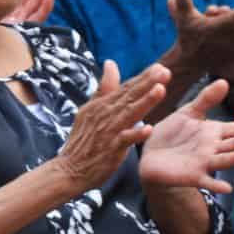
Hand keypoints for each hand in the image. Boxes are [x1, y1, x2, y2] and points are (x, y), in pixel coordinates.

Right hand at [52, 60, 169, 193]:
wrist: (69, 170)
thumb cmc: (83, 140)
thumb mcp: (89, 110)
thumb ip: (103, 88)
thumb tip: (110, 63)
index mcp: (101, 105)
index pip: (125, 88)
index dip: (142, 77)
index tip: (160, 67)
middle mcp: (105, 115)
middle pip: (129, 96)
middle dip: (147, 83)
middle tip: (165, 71)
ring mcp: (108, 132)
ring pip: (129, 114)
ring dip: (145, 102)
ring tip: (161, 90)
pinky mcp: (110, 150)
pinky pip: (125, 140)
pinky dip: (136, 134)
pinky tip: (149, 129)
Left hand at [139, 78, 233, 192]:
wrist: (150, 153)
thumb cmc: (172, 133)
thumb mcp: (188, 113)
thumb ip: (206, 99)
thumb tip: (224, 81)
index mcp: (214, 132)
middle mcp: (213, 148)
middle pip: (233, 144)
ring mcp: (204, 163)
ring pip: (223, 160)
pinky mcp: (193, 176)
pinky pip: (206, 181)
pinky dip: (215, 185)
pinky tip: (226, 188)